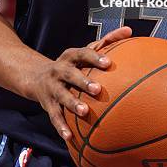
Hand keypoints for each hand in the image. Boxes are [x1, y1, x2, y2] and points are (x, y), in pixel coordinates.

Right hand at [32, 26, 131, 141]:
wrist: (37, 77)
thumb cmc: (72, 64)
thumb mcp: (85, 51)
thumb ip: (108, 40)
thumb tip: (129, 30)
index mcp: (71, 56)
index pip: (82, 54)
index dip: (94, 57)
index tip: (108, 62)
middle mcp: (59, 70)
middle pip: (70, 74)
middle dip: (82, 81)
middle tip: (98, 89)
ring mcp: (53, 88)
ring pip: (61, 96)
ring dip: (72, 104)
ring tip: (85, 112)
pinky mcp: (48, 104)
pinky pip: (54, 116)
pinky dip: (61, 127)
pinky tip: (69, 137)